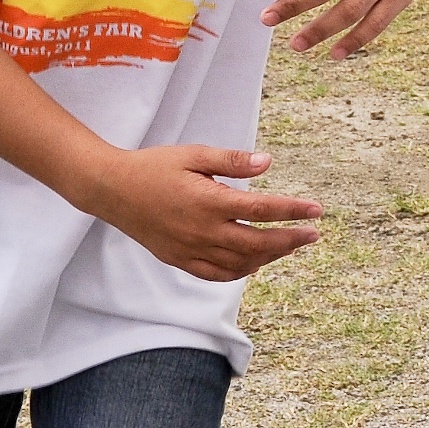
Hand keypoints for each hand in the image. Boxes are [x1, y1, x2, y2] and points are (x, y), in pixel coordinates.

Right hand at [81, 144, 321, 282]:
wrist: (112, 190)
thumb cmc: (155, 167)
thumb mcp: (195, 154)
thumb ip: (233, 160)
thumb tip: (268, 162)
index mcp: (208, 202)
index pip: (261, 210)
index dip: (292, 211)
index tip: (316, 211)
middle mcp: (201, 231)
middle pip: (256, 243)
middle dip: (289, 240)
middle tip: (313, 234)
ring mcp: (189, 250)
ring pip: (239, 264)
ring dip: (269, 257)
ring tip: (289, 245)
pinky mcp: (178, 259)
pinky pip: (215, 274)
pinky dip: (240, 272)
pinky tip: (254, 263)